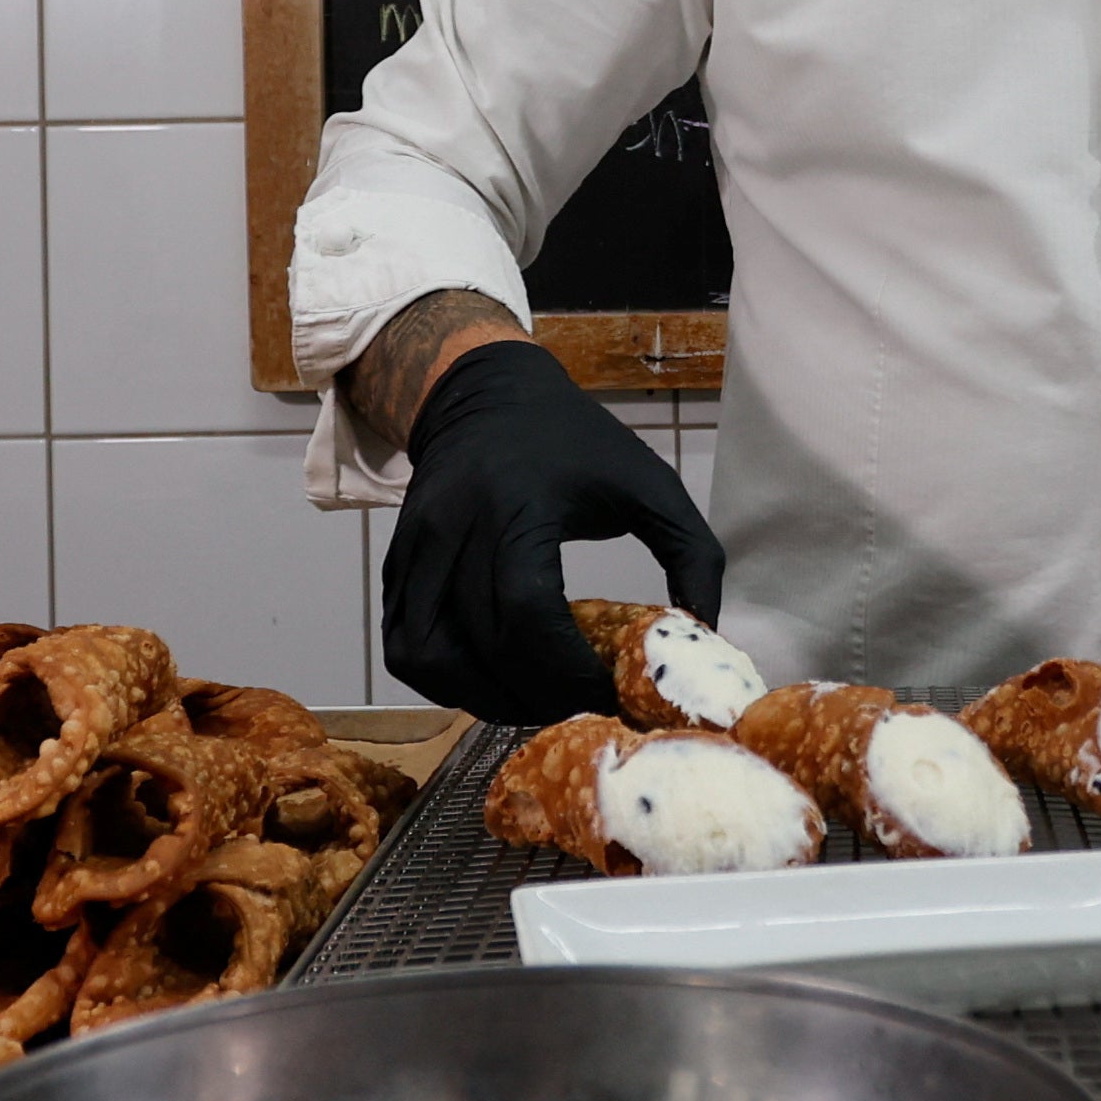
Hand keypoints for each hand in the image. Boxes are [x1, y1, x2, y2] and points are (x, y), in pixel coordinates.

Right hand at [377, 341, 728, 732]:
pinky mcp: (395, 566)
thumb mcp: (650, 482)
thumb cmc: (574, 441)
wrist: (484, 393)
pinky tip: (491, 680)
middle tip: (582, 707)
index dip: (566, 670)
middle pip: (482, 646)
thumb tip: (705, 634)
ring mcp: (414, 549)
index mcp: (517, 504)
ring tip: (533, 700)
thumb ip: (694, 554)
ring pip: (427, 659)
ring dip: (480, 698)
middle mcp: (453, 528)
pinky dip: (443, 681)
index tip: (609, 691)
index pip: (525, 612)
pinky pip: (403, 648)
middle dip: (536, 695)